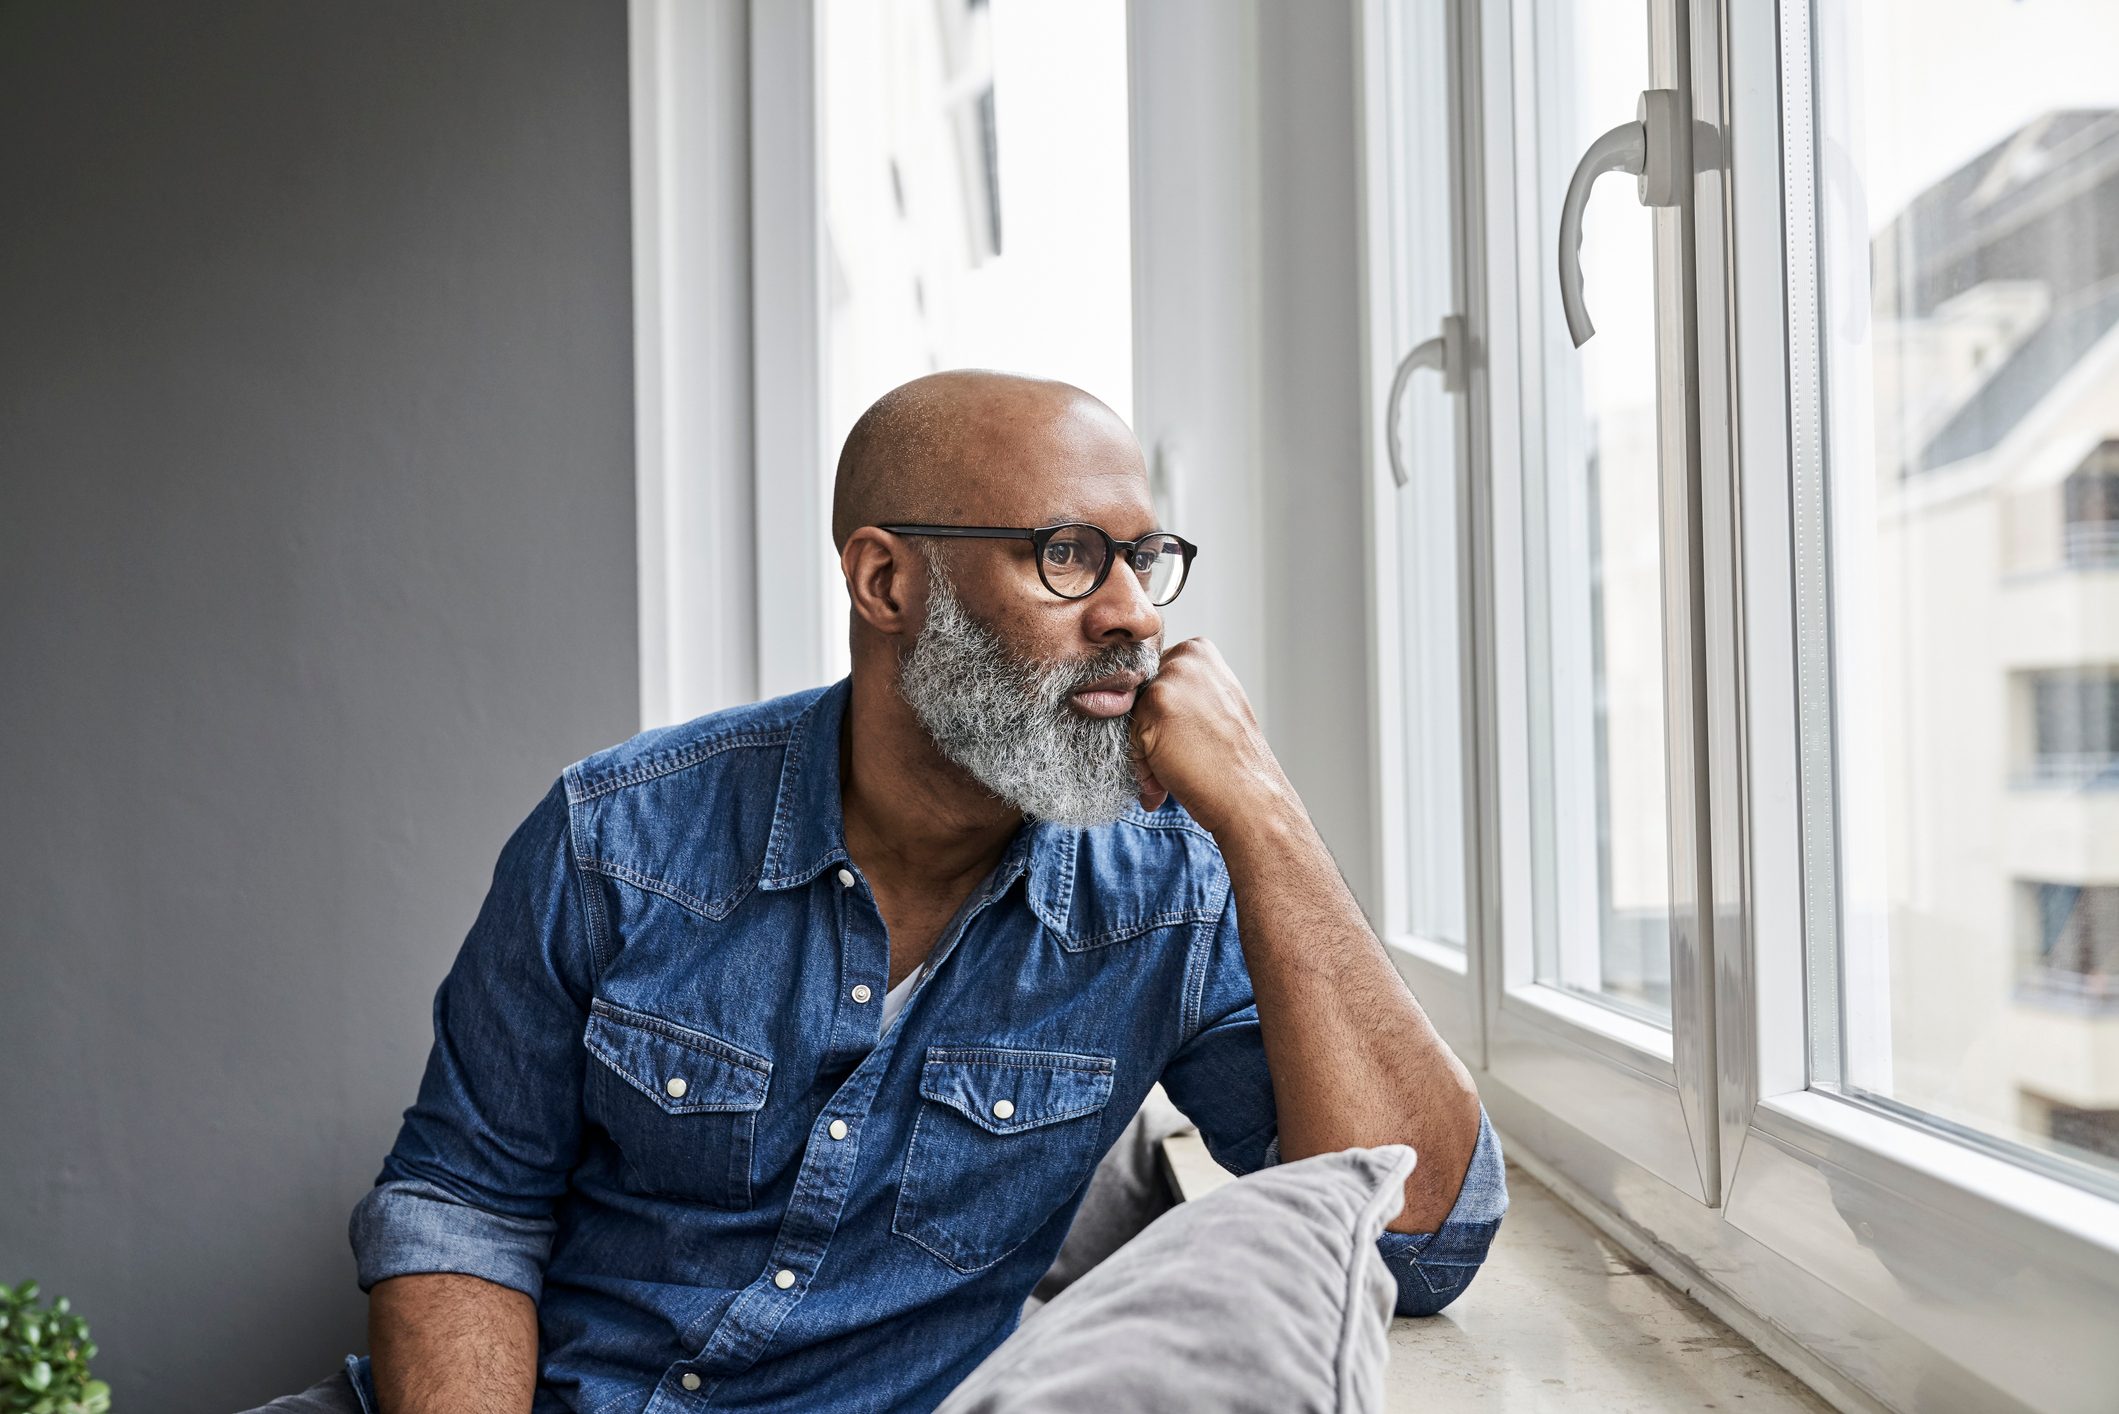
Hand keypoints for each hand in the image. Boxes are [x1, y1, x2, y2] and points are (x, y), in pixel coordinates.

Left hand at [1128, 638, 1299, 839]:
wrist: (1247, 792)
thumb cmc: (1229, 757)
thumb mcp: (1213, 703)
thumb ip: (1181, 690)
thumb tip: (1133, 699)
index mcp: (1199, 651)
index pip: (1153, 678)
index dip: (1162, 714)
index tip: (1183, 735)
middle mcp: (1185, 656)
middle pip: (1137, 695)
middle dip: (1150, 730)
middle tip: (1182, 754)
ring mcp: (1169, 678)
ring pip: (1131, 719)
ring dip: (1145, 750)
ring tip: (1177, 766)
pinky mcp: (1155, 704)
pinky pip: (1128, 738)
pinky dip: (1141, 764)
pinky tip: (1169, 772)